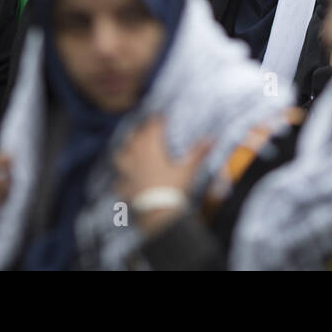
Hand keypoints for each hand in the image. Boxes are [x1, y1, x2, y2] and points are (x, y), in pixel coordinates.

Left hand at [113, 116, 210, 233]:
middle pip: (134, 138)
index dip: (156, 120)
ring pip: (120, 156)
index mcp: (152, 150)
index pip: (152, 129)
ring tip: (125, 148)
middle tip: (143, 126)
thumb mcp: (188, 170)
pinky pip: (118, 182)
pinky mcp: (125, 189)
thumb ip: (198, 152)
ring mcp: (128, 174)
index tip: (160, 115)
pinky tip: (121, 180)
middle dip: (139, 130)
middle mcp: (137, 158)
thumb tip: (212, 137)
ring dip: (123, 150)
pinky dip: (119, 179)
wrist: (159, 216)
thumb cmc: (174, 189)